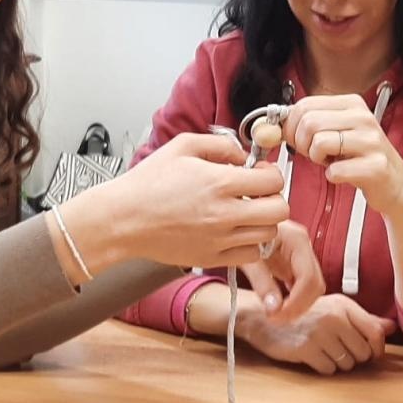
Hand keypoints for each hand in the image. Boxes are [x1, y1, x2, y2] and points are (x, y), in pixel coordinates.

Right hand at [77, 132, 289, 270]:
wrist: (122, 218)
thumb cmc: (147, 183)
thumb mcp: (182, 146)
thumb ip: (219, 145)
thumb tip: (241, 153)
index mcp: (219, 183)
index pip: (273, 180)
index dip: (270, 172)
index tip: (258, 171)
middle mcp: (224, 213)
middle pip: (279, 210)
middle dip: (274, 197)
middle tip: (259, 193)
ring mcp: (219, 239)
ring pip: (269, 234)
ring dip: (264, 221)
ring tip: (246, 212)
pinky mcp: (211, 258)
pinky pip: (250, 255)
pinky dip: (249, 243)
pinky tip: (235, 231)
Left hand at [238, 220, 323, 323]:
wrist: (236, 223)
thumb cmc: (241, 233)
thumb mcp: (247, 258)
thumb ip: (262, 282)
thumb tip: (274, 309)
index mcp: (296, 240)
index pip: (308, 277)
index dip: (297, 302)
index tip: (279, 316)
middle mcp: (304, 246)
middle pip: (315, 284)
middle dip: (299, 306)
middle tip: (277, 319)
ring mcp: (302, 255)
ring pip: (312, 287)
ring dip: (298, 305)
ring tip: (276, 314)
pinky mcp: (296, 263)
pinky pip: (303, 285)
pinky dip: (294, 299)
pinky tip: (279, 306)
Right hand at [241, 292, 395, 374]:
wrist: (265, 318)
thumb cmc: (304, 315)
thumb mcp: (334, 310)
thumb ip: (364, 320)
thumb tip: (391, 328)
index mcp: (344, 305)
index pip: (375, 333)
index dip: (376, 349)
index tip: (370, 354)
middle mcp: (334, 317)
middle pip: (363, 353)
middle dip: (355, 358)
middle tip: (339, 351)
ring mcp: (319, 333)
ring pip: (347, 364)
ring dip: (338, 364)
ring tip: (324, 352)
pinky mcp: (306, 348)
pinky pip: (328, 369)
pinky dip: (323, 368)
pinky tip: (313, 357)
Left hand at [283, 94, 402, 216]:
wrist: (394, 184)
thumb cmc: (358, 158)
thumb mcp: (333, 133)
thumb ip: (302, 125)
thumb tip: (265, 128)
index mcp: (351, 103)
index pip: (304, 105)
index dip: (291, 126)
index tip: (298, 139)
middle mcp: (363, 117)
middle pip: (309, 123)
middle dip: (302, 144)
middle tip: (314, 154)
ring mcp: (371, 141)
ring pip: (319, 142)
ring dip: (316, 159)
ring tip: (330, 161)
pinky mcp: (375, 166)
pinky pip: (334, 170)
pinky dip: (332, 176)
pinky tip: (343, 174)